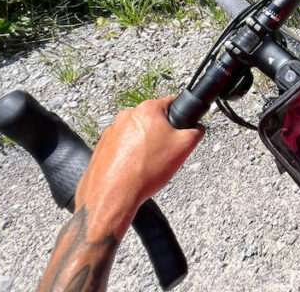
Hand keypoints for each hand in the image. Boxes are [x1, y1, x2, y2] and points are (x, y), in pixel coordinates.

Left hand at [74, 96, 203, 240]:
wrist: (113, 196)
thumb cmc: (145, 171)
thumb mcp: (184, 148)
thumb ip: (196, 131)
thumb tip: (197, 129)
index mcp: (147, 110)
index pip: (172, 104)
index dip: (180, 120)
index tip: (179, 134)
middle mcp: (126, 116)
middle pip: (153, 121)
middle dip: (161, 136)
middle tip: (164, 154)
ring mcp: (111, 131)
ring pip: (137, 134)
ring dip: (144, 146)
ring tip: (148, 165)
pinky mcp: (102, 147)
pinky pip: (123, 147)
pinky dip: (130, 156)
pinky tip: (134, 170)